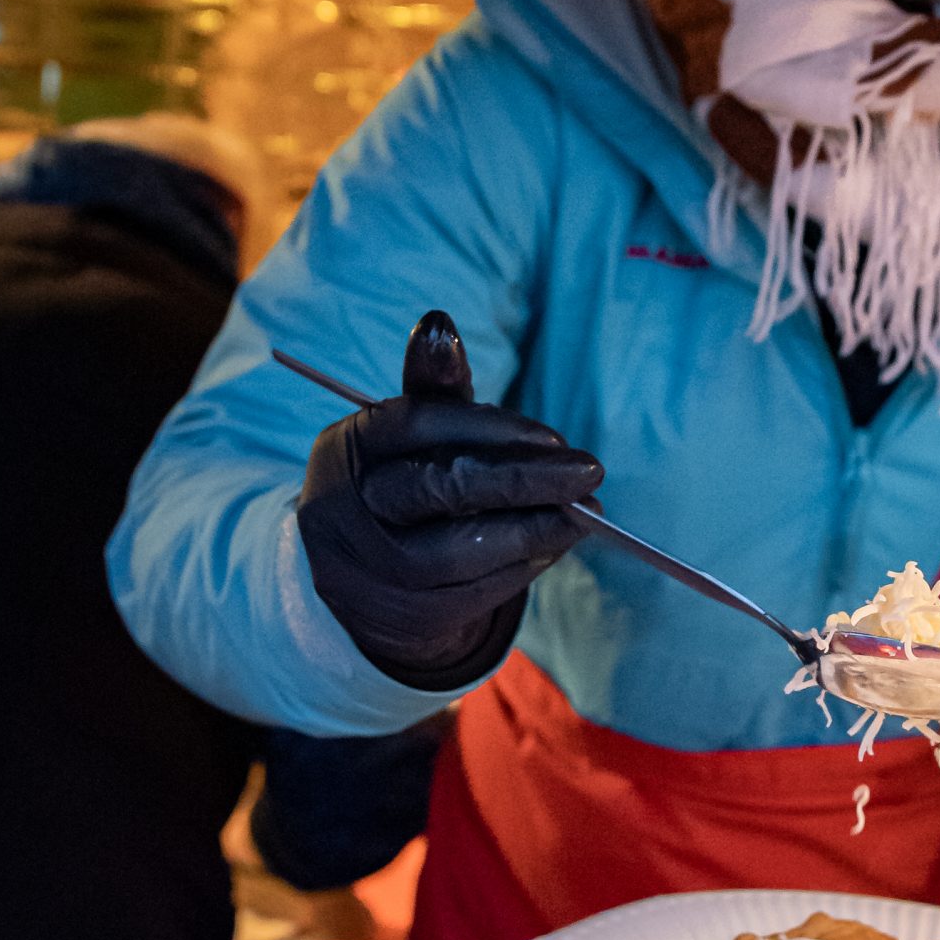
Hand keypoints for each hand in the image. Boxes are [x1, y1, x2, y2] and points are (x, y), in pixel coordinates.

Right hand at [297, 310, 602, 688]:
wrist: (358, 583)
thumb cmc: (400, 484)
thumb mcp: (409, 435)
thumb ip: (434, 387)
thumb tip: (440, 322)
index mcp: (348, 449)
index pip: (417, 425)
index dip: (489, 427)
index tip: (553, 434)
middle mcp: (352, 510)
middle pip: (442, 489)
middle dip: (524, 480)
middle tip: (590, 471)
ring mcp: (375, 571)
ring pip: (464, 549)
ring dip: (537, 529)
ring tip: (586, 513)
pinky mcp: (408, 616)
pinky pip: (478, 591)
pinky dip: (526, 563)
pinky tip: (558, 540)